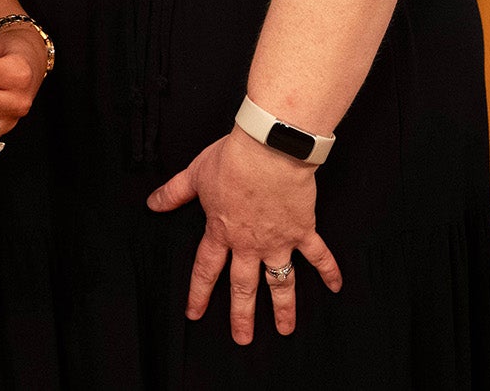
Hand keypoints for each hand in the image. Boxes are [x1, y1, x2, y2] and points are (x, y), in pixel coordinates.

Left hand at [146, 131, 343, 342]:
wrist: (269, 149)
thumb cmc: (232, 159)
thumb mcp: (195, 174)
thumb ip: (174, 192)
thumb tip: (152, 203)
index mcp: (221, 231)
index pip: (206, 269)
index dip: (198, 293)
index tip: (194, 314)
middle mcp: (249, 243)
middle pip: (243, 286)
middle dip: (241, 315)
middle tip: (242, 339)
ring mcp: (278, 240)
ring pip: (280, 281)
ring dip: (283, 308)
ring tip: (285, 330)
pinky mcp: (303, 230)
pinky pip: (318, 255)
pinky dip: (330, 271)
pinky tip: (337, 288)